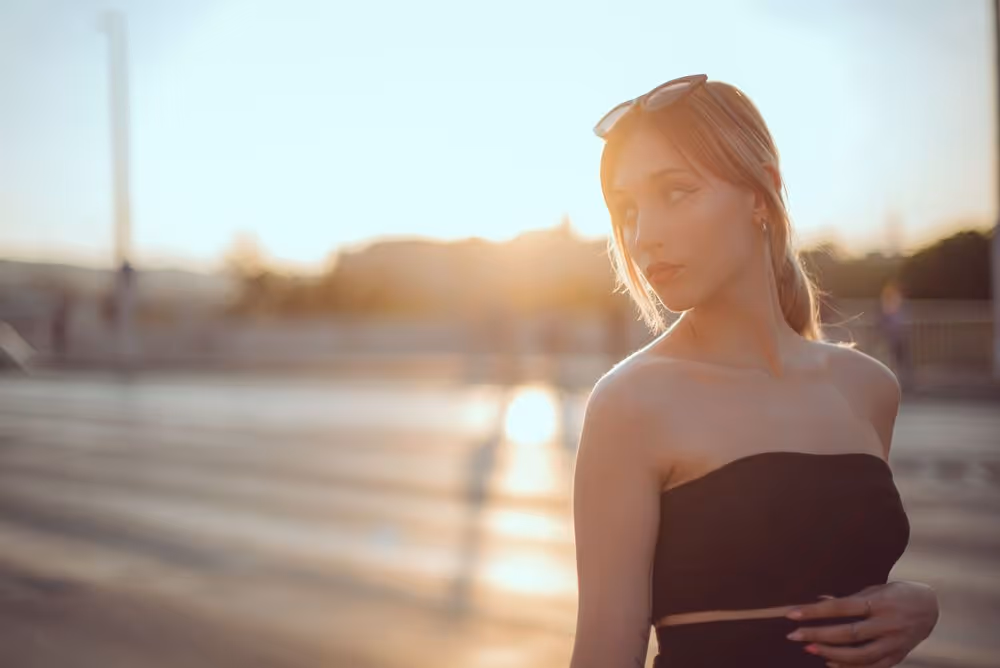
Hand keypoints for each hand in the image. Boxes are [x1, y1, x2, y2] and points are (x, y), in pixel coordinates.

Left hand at [784, 581, 938, 667]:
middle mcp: (887, 623)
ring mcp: (894, 642)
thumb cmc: (896, 594)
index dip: (815, 611)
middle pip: (848, 634)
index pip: (840, 607)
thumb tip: (820, 600)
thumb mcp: (873, 589)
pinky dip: (850, 667)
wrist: (931, 607)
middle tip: (795, 636)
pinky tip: (831, 663)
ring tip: (811, 649)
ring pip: (860, 655)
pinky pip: (872, 667)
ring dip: (832, 654)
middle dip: (818, 635)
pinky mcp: (898, 656)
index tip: (792, 614)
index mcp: (879, 602)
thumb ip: (848, 598)